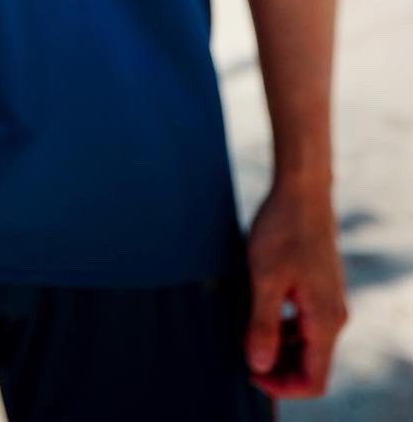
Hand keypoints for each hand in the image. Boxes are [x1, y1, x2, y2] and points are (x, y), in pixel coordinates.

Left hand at [244, 180, 347, 398]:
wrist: (302, 191)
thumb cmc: (282, 230)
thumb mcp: (265, 278)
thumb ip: (263, 325)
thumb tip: (259, 365)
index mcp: (325, 320)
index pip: (314, 380)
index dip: (282, 386)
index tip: (250, 373)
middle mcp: (334, 317)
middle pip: (312, 366)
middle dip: (279, 369)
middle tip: (242, 356)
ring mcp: (329, 303)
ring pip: (308, 345)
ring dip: (280, 348)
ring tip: (245, 335)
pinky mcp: (320, 289)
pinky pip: (305, 324)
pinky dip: (284, 328)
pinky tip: (259, 314)